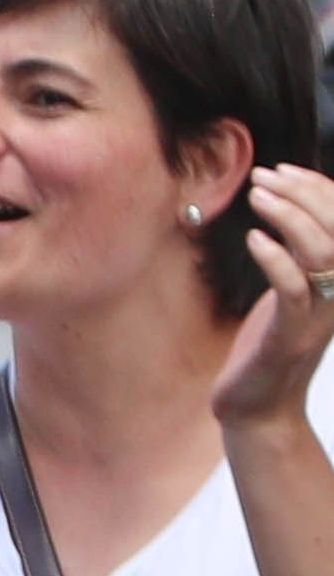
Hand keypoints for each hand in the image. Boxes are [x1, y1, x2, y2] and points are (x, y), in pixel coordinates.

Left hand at [213, 164, 333, 433]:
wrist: (259, 405)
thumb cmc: (270, 342)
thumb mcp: (289, 288)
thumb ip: (297, 252)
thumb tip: (288, 205)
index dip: (320, 190)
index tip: (282, 170)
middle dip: (305, 194)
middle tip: (264, 176)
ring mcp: (320, 317)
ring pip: (322, 254)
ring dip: (291, 217)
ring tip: (257, 195)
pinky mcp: (292, 336)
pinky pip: (294, 290)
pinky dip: (276, 259)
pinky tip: (254, 239)